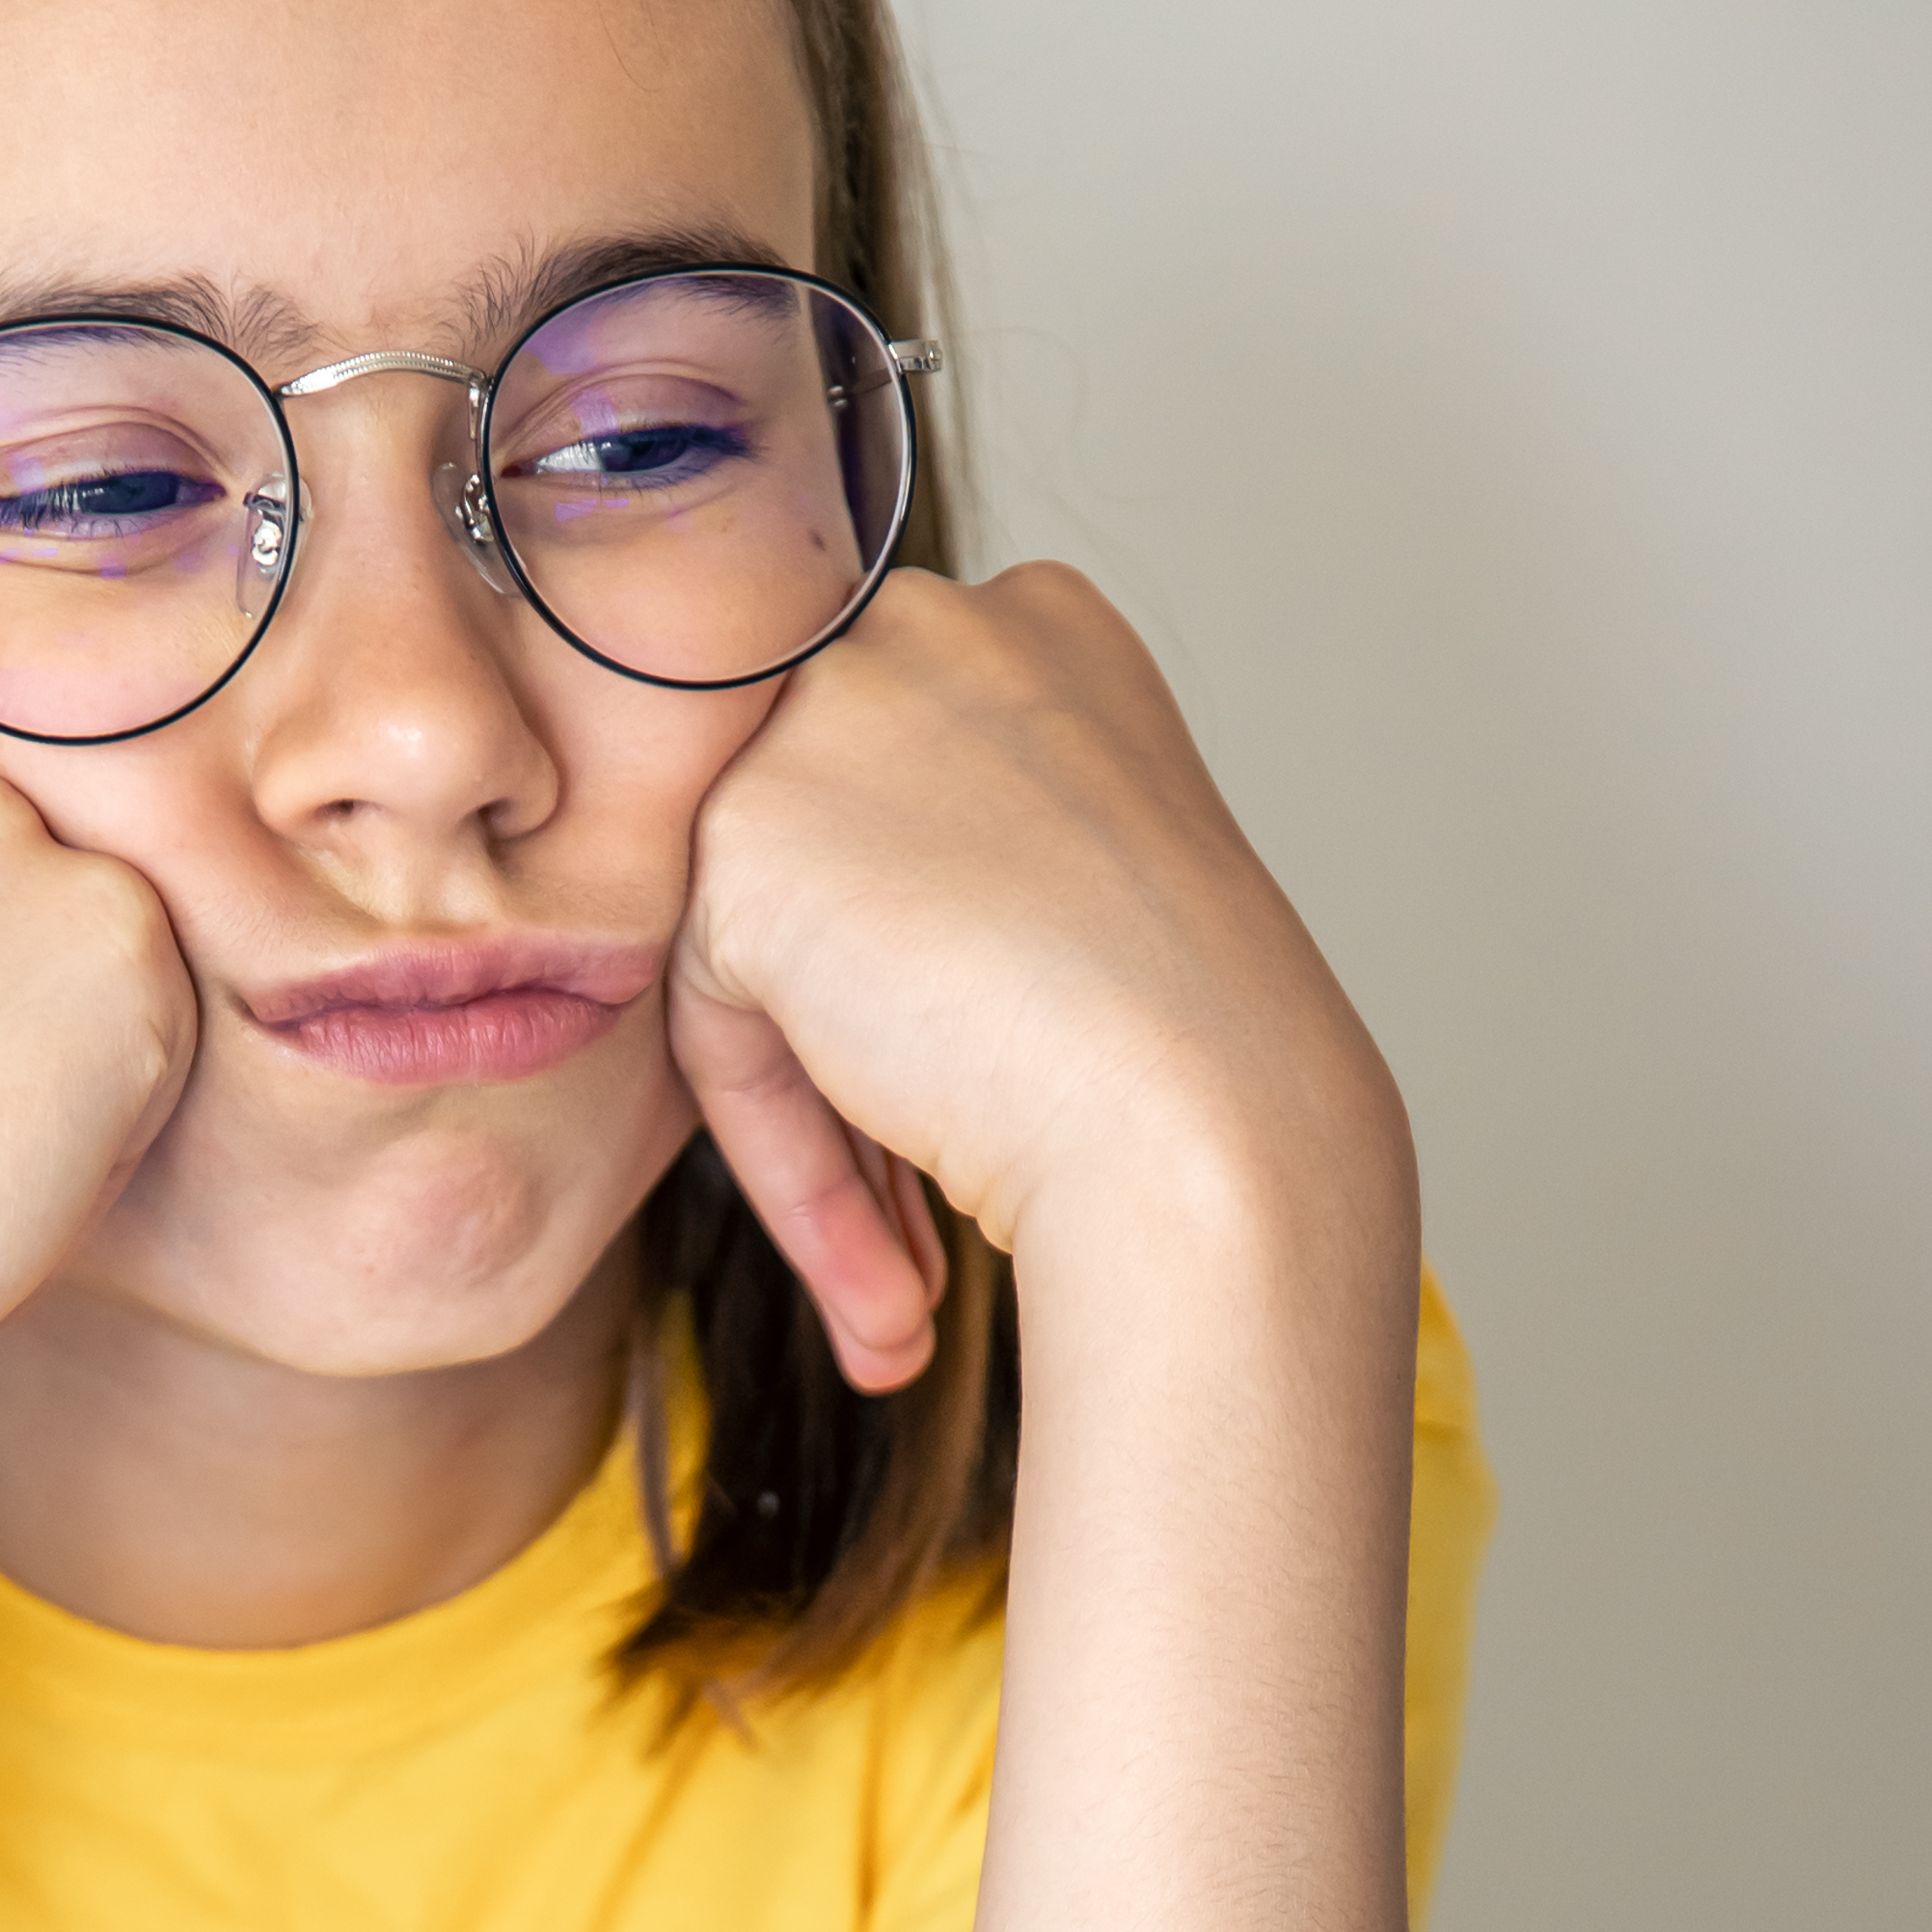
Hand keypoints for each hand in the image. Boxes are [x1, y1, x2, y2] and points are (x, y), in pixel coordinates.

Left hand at [667, 567, 1404, 1386]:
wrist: (1213, 1126)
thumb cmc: (1205, 1049)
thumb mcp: (1098, 890)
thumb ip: (970, 864)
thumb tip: (856, 940)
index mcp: (1041, 630)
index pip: (909, 803)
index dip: (932, 976)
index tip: (979, 1103)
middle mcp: (930, 632)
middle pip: (824, 870)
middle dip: (858, 1064)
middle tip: (921, 1244)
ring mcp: (828, 718)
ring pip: (765, 957)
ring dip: (833, 1142)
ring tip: (909, 1301)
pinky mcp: (745, 837)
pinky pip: (719, 1026)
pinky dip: (792, 1161)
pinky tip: (889, 1280)